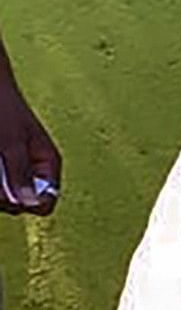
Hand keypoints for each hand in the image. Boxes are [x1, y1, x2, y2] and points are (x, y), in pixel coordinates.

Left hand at [0, 72, 53, 215]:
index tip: (8, 188)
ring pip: (4, 197)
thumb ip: (20, 173)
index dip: (25, 201)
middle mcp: (32, 170)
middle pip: (19, 203)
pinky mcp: (0, 168)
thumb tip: (29, 203)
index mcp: (48, 164)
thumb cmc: (3, 105)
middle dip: (3, 193)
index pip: (45, 202)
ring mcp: (13, 170)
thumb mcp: (12, 141)